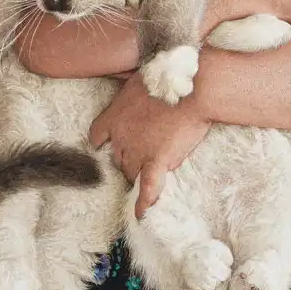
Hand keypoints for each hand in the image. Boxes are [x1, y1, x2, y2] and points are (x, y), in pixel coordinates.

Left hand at [90, 74, 210, 218]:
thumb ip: (135, 92)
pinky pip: (148, 187)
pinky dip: (144, 201)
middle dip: (126, 159)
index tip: (107, 144)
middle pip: (117, 157)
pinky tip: (141, 213)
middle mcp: (121, 137)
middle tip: (142, 155)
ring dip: (137, 174)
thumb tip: (140, 91)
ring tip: (148, 176)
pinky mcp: (157, 161)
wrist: (193, 88)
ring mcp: (138, 151)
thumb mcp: (142, 77)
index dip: (103, 142)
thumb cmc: (171, 76)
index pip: (97, 135)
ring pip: (131, 172)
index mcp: (115, 115)